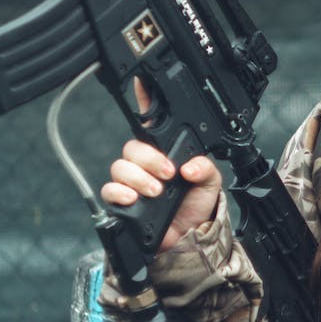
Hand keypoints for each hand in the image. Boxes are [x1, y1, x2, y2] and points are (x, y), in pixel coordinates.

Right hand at [101, 83, 222, 251]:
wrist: (190, 239)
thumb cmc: (197, 207)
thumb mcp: (211, 182)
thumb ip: (205, 168)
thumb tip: (189, 166)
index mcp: (165, 151)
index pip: (150, 120)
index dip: (143, 99)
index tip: (142, 82)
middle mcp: (145, 163)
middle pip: (132, 146)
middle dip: (150, 159)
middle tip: (168, 174)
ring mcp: (132, 181)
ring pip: (119, 166)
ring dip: (140, 178)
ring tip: (157, 192)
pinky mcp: (122, 200)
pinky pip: (109, 189)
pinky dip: (120, 192)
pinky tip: (134, 198)